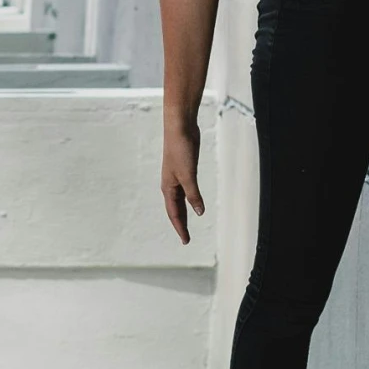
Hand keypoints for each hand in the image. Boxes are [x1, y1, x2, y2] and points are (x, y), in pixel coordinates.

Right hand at [161, 118, 204, 244]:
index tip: (186, 241)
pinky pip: (186, 189)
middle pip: (175, 209)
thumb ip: (194, 195)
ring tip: (187, 224)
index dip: (180, 228)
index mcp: (168, 187)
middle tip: (186, 238)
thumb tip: (200, 213)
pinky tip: (193, 201)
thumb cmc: (180, 150)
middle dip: (180, 224)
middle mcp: (170, 184)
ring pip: (180, 200)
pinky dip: (189, 198)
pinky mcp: (185, 168)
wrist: (180, 127)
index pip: (174, 213)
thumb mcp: (188, 176)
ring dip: (183, 212)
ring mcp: (177, 176)